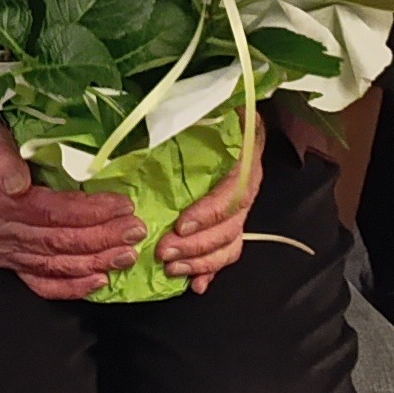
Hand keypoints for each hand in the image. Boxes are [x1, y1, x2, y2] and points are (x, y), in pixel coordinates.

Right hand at [0, 118, 146, 299]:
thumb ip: (1, 157)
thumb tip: (17, 183)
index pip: (51, 211)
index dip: (90, 212)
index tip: (123, 206)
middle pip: (58, 241)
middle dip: (101, 238)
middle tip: (135, 231)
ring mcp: (2, 252)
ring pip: (54, 264)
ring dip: (95, 262)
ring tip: (127, 255)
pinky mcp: (6, 263)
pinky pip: (40, 283)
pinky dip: (71, 286)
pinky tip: (98, 281)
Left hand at [156, 122, 272, 288]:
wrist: (234, 110)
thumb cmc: (216, 110)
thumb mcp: (207, 107)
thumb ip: (184, 120)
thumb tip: (146, 131)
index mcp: (244, 159)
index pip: (233, 194)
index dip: (209, 213)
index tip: (182, 224)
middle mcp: (247, 186)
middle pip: (230, 227)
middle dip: (197, 246)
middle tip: (164, 252)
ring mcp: (241, 207)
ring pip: (230, 244)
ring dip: (201, 262)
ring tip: (172, 268)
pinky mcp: (230, 221)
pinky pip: (226, 251)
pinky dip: (211, 270)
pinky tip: (196, 284)